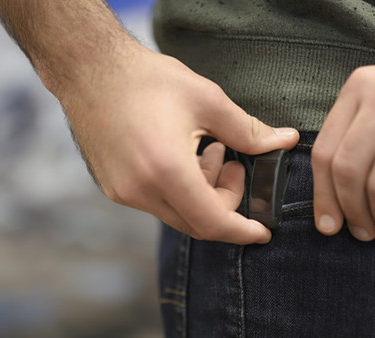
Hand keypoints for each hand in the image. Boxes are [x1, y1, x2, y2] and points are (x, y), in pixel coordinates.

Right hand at [58, 44, 298, 243]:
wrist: (89, 69)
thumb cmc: (146, 79)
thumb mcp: (207, 99)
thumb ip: (248, 131)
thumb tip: (285, 141)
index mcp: (166, 169)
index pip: (213, 222)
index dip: (242, 231)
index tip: (262, 231)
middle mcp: (140, 190)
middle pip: (197, 223)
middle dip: (225, 203)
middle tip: (235, 166)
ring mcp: (123, 192)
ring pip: (177, 213)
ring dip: (203, 194)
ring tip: (210, 153)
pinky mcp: (114, 188)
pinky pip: (157, 203)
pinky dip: (180, 190)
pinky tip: (184, 156)